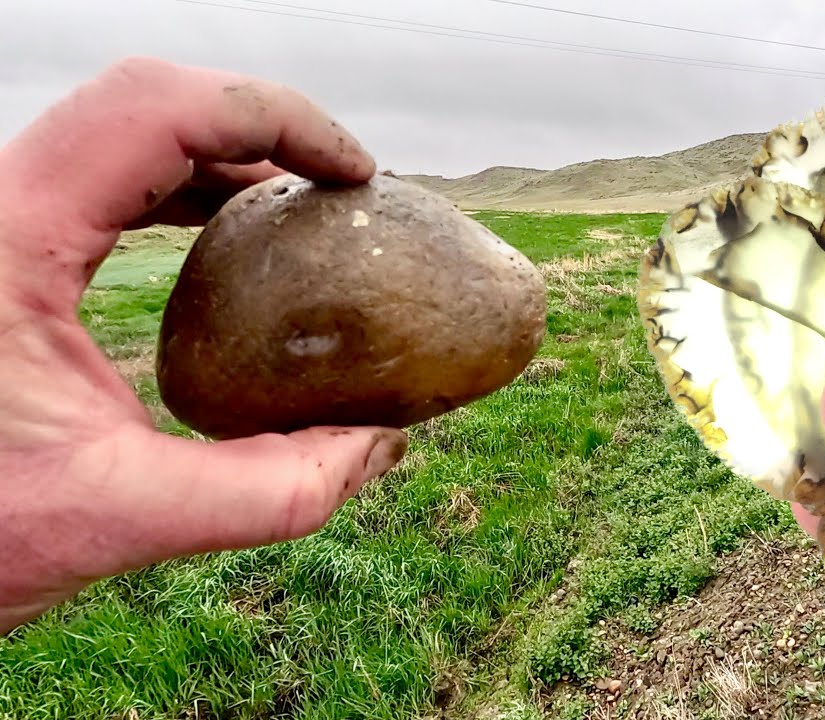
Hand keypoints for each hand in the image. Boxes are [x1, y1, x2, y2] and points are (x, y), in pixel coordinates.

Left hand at [0, 57, 407, 634]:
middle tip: (343, 190)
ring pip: (126, 133)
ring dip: (226, 156)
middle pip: (147, 104)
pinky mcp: (4, 245)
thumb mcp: (118, 518)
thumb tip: (378, 446)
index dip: (276, 118)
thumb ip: (269, 492)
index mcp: (11, 236)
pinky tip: (234, 244)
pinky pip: (107, 180)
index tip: (355, 174)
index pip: (157, 111)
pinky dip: (185, 191)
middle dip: (263, 129)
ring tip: (305, 213)